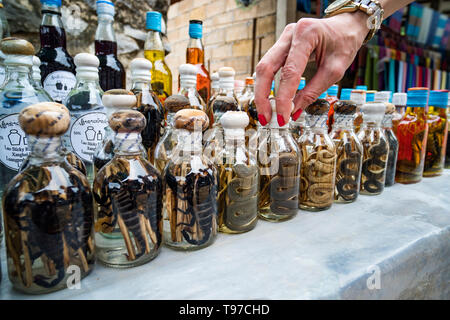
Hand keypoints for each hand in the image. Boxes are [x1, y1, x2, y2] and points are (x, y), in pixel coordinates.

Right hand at [254, 12, 369, 126]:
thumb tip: (294, 111)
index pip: (289, 72)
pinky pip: (269, 67)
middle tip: (265, 118)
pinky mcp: (281, 46)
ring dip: (262, 92)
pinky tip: (270, 100)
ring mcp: (283, 38)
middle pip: (266, 67)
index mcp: (306, 34)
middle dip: (263, 96)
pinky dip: (268, 85)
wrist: (347, 26)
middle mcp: (290, 33)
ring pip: (263, 67)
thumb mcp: (335, 70)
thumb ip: (313, 91)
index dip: (283, 97)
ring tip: (266, 113)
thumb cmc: (344, 43)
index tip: (283, 117)